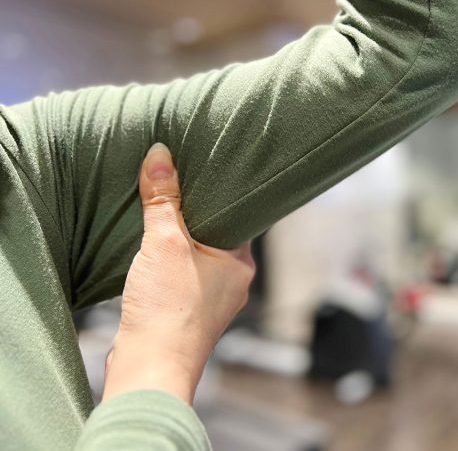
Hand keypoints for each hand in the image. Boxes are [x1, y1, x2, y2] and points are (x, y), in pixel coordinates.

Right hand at [103, 143, 254, 404]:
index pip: (239, 214)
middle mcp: (232, 279)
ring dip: (179, 235)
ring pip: (196, 253)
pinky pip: (181, 271)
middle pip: (216, 232)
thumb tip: (160, 155)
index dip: (220, 190)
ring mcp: (210, 296)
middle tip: (176, 179)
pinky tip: (151, 246)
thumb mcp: (165, 243)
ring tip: (160, 208)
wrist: (150, 368)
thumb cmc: (169, 311)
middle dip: (195, 210)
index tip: (205, 167)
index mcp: (241, 261)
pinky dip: (168, 257)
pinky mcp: (186, 308)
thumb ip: (163, 199)